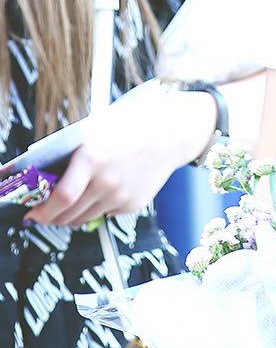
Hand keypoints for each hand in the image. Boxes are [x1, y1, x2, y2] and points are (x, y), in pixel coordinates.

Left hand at [24, 82, 216, 226]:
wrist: (170, 135)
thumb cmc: (131, 128)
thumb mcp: (94, 132)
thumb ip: (70, 155)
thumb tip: (44, 176)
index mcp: (93, 159)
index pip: (61, 198)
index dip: (42, 211)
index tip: (33, 213)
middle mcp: (107, 181)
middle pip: (69, 215)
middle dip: (52, 217)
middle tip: (45, 213)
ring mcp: (121, 196)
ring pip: (85, 219)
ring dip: (72, 216)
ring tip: (68, 205)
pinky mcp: (132, 205)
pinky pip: (104, 214)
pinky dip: (96, 208)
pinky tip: (101, 192)